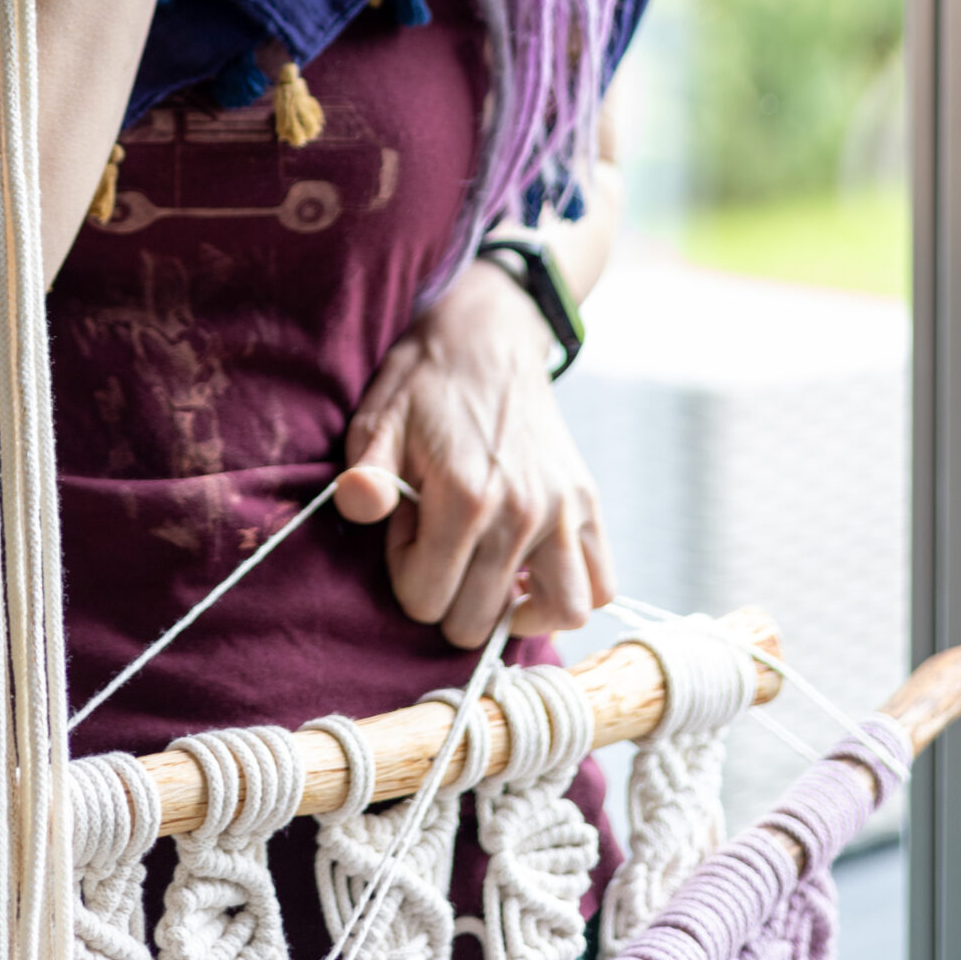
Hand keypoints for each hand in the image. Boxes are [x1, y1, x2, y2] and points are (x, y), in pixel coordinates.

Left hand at [335, 260, 614, 645]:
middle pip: (478, 620)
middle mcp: (522, 512)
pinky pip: (600, 586)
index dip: (405, 573)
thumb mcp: (377, 422)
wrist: (486, 339)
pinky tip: (529, 574)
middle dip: (447, 591)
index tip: (407, 530)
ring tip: (488, 577)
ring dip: (514, 611)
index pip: (425, 600)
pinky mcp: (588, 505)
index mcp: (464, 497)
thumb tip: (359, 505)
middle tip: (441, 541)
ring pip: (558, 614)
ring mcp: (563, 511)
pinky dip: (567, 595)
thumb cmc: (423, 387)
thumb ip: (366, 476)